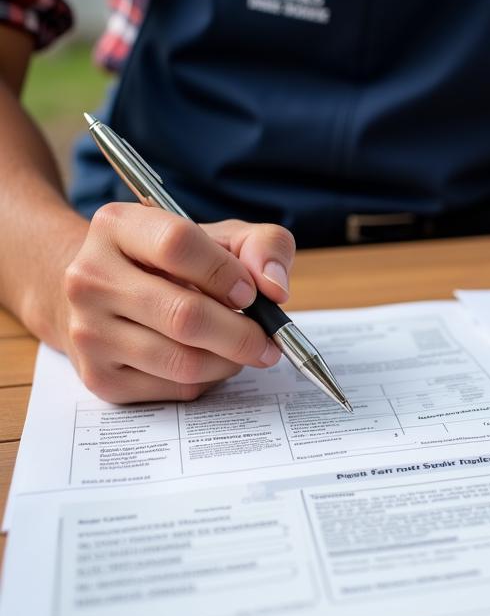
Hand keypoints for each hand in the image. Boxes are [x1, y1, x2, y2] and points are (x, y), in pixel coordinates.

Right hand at [60, 204, 295, 402]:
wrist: (108, 295)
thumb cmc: (176, 263)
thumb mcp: (222, 237)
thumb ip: (264, 245)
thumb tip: (275, 287)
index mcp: (117, 226)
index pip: (176, 244)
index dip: (224, 271)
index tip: (250, 292)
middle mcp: (90, 277)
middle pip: (184, 315)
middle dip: (242, 333)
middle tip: (268, 339)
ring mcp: (88, 331)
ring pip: (184, 361)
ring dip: (231, 360)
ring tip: (244, 348)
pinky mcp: (100, 378)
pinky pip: (176, 388)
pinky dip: (210, 379)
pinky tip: (212, 360)